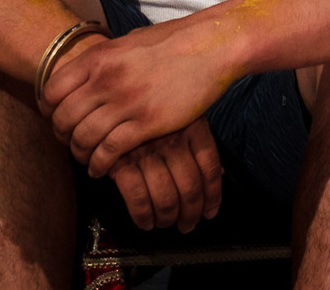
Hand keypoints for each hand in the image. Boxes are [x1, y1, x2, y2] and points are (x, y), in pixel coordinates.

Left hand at [43, 22, 236, 177]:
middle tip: (70, 142)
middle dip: (62, 135)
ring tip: (86, 159)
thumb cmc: (174, 41)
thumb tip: (91, 69)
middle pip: (64, 117)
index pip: (53, 89)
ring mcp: (125, 102)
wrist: (211, 45)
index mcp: (99, 57)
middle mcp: (106, 79)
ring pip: (84, 138)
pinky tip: (103, 167)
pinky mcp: (147, 122)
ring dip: (80, 153)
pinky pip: (109, 151)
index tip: (56, 119)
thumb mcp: (130, 41)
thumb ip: (106, 58)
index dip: (49, 109)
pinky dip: (101, 164)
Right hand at [107, 118, 222, 232]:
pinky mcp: (121, 162)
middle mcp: (172, 138)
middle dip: (190, 214)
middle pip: (190, 188)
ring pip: (167, 198)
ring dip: (168, 218)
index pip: (210, 168)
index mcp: (192, 125)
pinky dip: (143, 216)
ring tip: (165, 223)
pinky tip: (145, 222)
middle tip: (187, 225)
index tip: (209, 212)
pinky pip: (138, 199)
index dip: (212, 196)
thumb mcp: (179, 117)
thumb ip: (196, 144)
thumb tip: (220, 174)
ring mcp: (147, 150)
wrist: (109, 106)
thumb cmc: (150, 116)